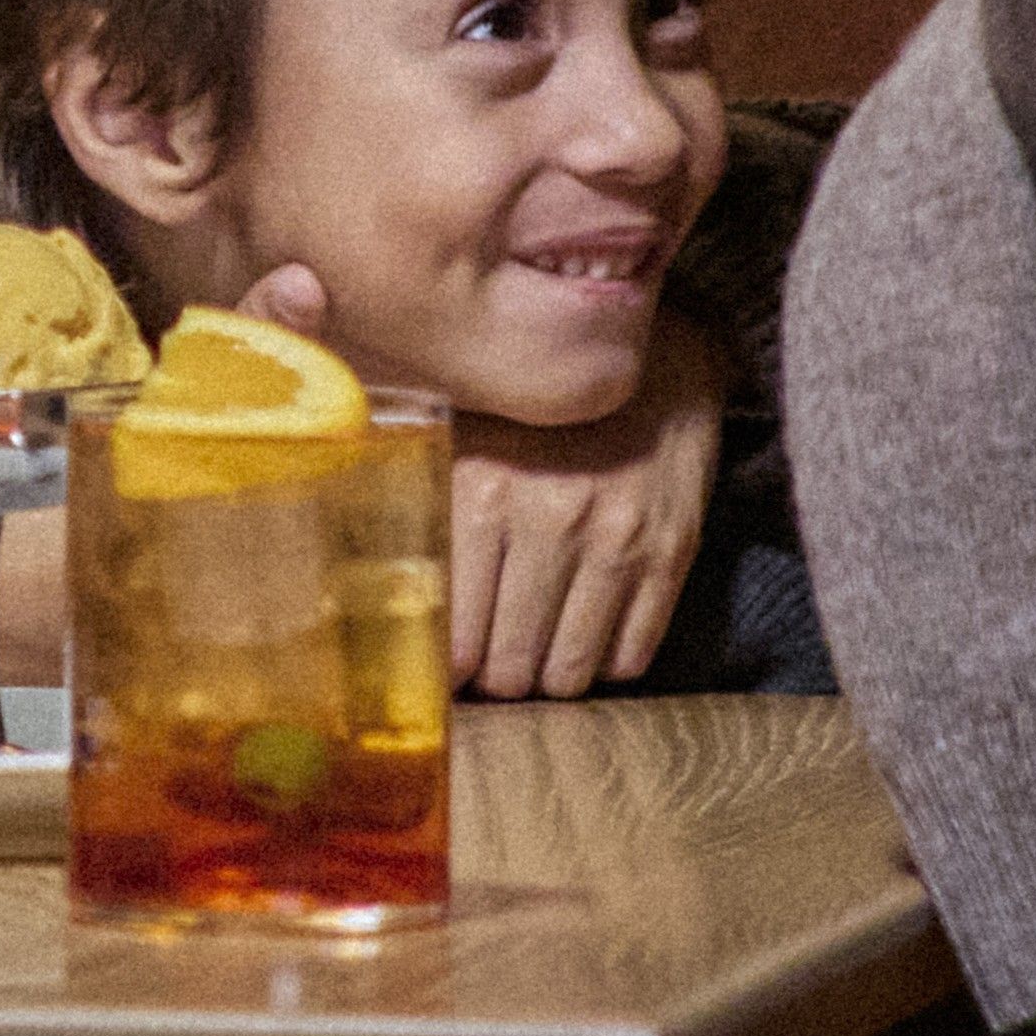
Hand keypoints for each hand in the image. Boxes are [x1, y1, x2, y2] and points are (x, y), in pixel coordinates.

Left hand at [449, 309, 723, 698]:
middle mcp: (549, 517)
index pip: (453, 637)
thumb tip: (362, 587)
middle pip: (509, 667)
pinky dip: (606, 663)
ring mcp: (617, 537)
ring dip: (548, 677)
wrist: (655, 355)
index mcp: (483, 488)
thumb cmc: (538, 406)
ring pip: (569, 672)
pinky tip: (589, 638)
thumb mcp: (461, 433)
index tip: (445, 673)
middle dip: (496, 679)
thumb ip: (413, 498)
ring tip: (537, 656)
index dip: (447, 671)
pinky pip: (632, 654)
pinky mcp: (674, 549)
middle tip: (492, 668)